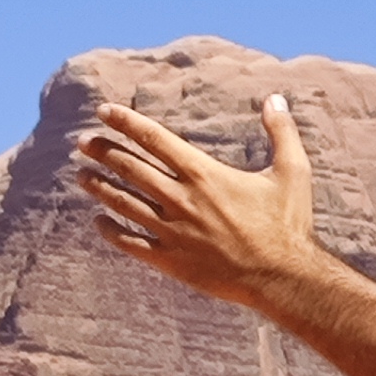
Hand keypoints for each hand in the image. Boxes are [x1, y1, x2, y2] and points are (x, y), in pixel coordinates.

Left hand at [72, 94, 321, 310]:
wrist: (284, 278)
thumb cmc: (289, 224)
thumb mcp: (293, 172)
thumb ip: (281, 132)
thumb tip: (275, 97)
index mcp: (204, 173)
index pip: (153, 139)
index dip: (125, 122)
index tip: (104, 110)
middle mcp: (181, 199)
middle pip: (130, 167)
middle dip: (102, 151)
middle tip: (83, 142)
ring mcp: (172, 231)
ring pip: (123, 202)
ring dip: (99, 186)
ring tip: (82, 176)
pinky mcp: (171, 261)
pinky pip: (130, 242)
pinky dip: (111, 230)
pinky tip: (99, 222)